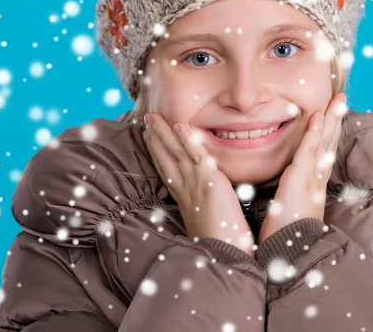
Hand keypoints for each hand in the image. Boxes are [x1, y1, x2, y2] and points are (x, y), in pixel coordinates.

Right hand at [143, 113, 255, 256]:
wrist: (226, 255)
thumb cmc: (222, 242)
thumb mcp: (208, 219)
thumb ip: (204, 204)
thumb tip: (207, 196)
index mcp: (185, 199)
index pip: (168, 170)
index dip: (158, 152)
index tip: (150, 136)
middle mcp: (186, 190)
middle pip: (166, 158)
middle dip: (156, 138)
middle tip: (147, 119)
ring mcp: (196, 185)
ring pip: (176, 153)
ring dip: (164, 134)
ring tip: (154, 118)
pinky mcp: (210, 182)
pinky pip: (196, 157)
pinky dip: (188, 141)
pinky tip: (180, 126)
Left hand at [257, 93, 346, 245]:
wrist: (289, 255)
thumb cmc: (287, 237)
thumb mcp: (290, 211)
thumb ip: (291, 197)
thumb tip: (288, 189)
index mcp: (313, 186)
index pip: (323, 153)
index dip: (329, 133)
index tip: (331, 115)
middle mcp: (316, 180)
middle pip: (329, 143)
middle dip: (336, 120)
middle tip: (341, 98)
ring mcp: (311, 179)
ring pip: (324, 142)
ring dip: (331, 119)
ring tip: (338, 99)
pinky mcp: (300, 181)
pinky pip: (308, 151)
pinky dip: (314, 132)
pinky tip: (317, 115)